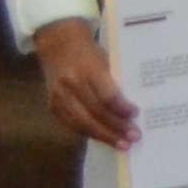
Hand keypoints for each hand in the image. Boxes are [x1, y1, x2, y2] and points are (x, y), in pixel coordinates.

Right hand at [28, 18, 136, 151]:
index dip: (122, 107)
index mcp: (89, 69)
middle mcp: (72, 84)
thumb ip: (114, 80)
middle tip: (134, 137)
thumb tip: (132, 106)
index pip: (107, 94)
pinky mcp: (52, 105)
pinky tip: (103, 138)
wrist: (57, 43)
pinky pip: (71, 124)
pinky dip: (88, 133)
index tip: (136, 114)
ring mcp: (59, 97)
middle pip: (95, 112)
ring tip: (122, 144)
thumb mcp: (106, 57)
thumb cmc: (89, 51)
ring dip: (104, 136)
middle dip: (116, 128)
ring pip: (82, 122)